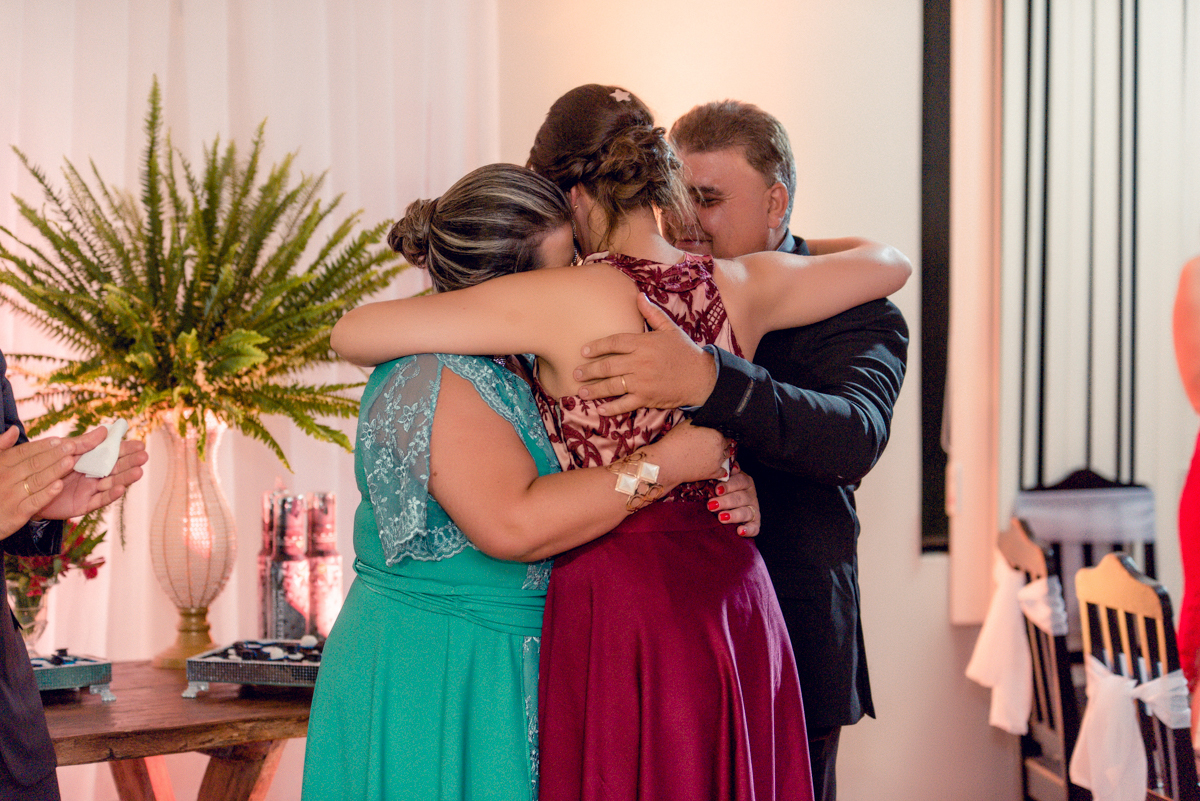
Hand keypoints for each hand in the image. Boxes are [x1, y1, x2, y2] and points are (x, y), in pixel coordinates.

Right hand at [0, 426, 88, 539]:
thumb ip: (2, 447)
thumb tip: (14, 429)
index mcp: (1, 465)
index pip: (23, 452)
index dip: (42, 446)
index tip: (59, 439)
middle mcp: (6, 479)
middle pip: (33, 464)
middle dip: (54, 454)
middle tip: (72, 446)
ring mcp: (11, 496)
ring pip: (36, 481)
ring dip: (54, 471)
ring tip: (71, 462)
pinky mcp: (16, 513)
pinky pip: (34, 502)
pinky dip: (46, 494)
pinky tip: (59, 486)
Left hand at [37, 436, 147, 520]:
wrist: (24, 491)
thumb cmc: (44, 468)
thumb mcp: (63, 451)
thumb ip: (83, 442)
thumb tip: (104, 429)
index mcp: (89, 460)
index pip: (112, 452)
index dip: (126, 448)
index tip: (140, 444)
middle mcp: (93, 474)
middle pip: (115, 468)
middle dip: (130, 462)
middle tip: (144, 456)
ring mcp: (89, 490)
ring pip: (111, 483)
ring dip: (126, 477)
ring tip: (139, 472)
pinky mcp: (83, 505)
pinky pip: (99, 500)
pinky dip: (111, 495)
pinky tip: (121, 489)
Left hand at [575, 293, 716, 415]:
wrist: (702, 377)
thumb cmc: (685, 352)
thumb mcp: (670, 329)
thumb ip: (652, 313)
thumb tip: (639, 295)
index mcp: (644, 343)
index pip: (614, 342)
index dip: (596, 346)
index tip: (583, 351)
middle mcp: (640, 362)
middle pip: (608, 365)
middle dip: (589, 370)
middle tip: (576, 373)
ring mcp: (642, 381)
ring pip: (612, 385)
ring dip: (594, 390)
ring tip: (581, 391)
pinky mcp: (647, 398)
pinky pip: (624, 404)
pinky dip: (611, 408)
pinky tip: (600, 410)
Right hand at [641, 421, 730, 486]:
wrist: (667, 463)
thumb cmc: (675, 442)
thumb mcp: (687, 424)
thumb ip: (701, 423)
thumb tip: (706, 423)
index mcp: (716, 434)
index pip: (724, 432)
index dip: (719, 432)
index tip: (714, 434)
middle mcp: (720, 448)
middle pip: (727, 444)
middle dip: (722, 443)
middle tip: (712, 443)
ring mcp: (718, 462)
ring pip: (726, 456)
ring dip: (722, 454)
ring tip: (712, 453)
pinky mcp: (713, 473)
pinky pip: (723, 472)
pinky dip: (721, 469)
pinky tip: (715, 466)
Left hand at [707, 467, 759, 537]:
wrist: (731, 505)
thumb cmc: (723, 490)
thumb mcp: (723, 480)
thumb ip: (723, 474)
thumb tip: (728, 467)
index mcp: (744, 481)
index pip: (739, 481)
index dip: (729, 485)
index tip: (717, 490)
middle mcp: (750, 495)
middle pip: (740, 498)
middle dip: (726, 502)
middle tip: (711, 505)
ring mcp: (753, 509)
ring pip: (745, 512)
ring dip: (734, 515)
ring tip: (721, 518)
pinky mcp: (755, 523)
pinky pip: (754, 528)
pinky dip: (748, 530)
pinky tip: (739, 531)